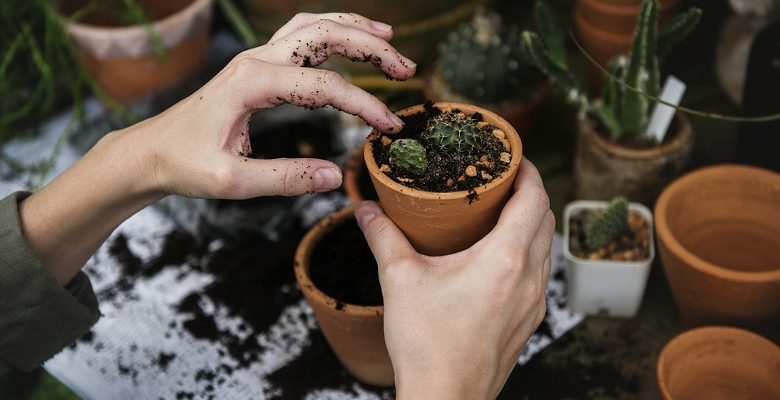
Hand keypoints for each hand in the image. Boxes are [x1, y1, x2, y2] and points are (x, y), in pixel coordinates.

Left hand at [129, 12, 415, 198]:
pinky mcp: (256, 66)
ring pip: (313, 25)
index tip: (390, 128)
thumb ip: (286, 178)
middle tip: (406, 68)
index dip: (364, 105)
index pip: (324, 86)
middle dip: (371, 47)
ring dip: (354, 29)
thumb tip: (335, 176)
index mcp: (252, 83)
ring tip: (390, 38)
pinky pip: (300, 36)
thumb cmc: (185, 165)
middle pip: (324, 35)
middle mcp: (256, 60)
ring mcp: (256, 58)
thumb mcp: (233, 182)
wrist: (150, 151)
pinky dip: (332, 31)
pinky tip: (351, 40)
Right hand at [356, 159, 554, 398]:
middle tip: (502, 180)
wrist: (444, 399)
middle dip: (530, 192)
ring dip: (531, 223)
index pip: (534, 199)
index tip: (513, 157)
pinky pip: (539, 274)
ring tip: (500, 213)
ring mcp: (534, 303)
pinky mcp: (529, 322)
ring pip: (545, 248)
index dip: (528, 171)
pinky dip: (528, 253)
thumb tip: (365, 209)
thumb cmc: (427, 344)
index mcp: (505, 259)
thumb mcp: (399, 280)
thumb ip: (383, 237)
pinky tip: (499, 257)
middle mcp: (529, 279)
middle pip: (546, 219)